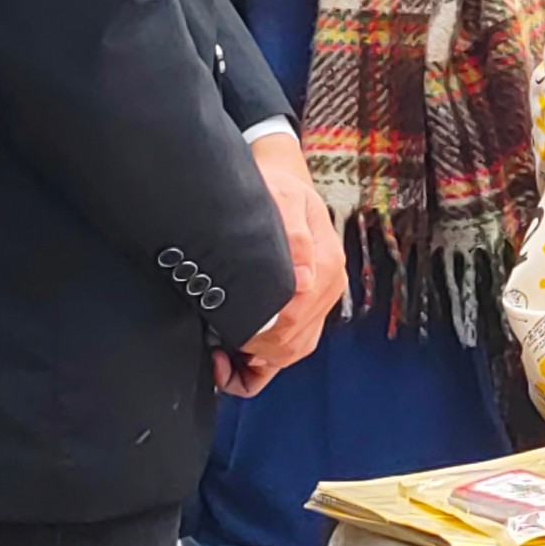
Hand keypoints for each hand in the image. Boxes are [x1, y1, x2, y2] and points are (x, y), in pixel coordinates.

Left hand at [222, 132, 341, 397]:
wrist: (285, 183)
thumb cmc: (278, 190)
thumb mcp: (283, 200)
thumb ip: (295, 237)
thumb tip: (304, 281)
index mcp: (327, 264)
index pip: (296, 316)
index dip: (260, 333)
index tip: (225, 333)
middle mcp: (328, 288)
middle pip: (294, 342)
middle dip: (255, 352)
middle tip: (216, 347)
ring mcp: (320, 301)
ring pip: (293, 351)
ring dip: (259, 361)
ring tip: (222, 356)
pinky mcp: (309, 308)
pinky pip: (293, 347)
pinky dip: (265, 362)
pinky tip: (237, 356)